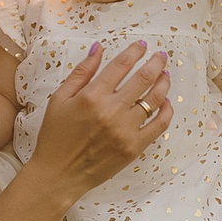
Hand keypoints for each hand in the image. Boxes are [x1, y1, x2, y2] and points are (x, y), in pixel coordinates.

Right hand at [22, 40, 172, 201]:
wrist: (59, 174)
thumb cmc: (55, 136)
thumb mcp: (59, 98)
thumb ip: (81, 72)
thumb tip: (98, 48)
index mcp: (92, 96)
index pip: (121, 65)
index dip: (134, 52)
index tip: (141, 46)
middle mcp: (111, 111)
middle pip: (144, 79)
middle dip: (156, 63)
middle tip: (161, 56)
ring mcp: (125, 130)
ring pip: (155, 99)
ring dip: (164, 83)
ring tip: (165, 75)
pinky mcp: (134, 148)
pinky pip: (159, 125)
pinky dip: (166, 111)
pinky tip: (164, 103)